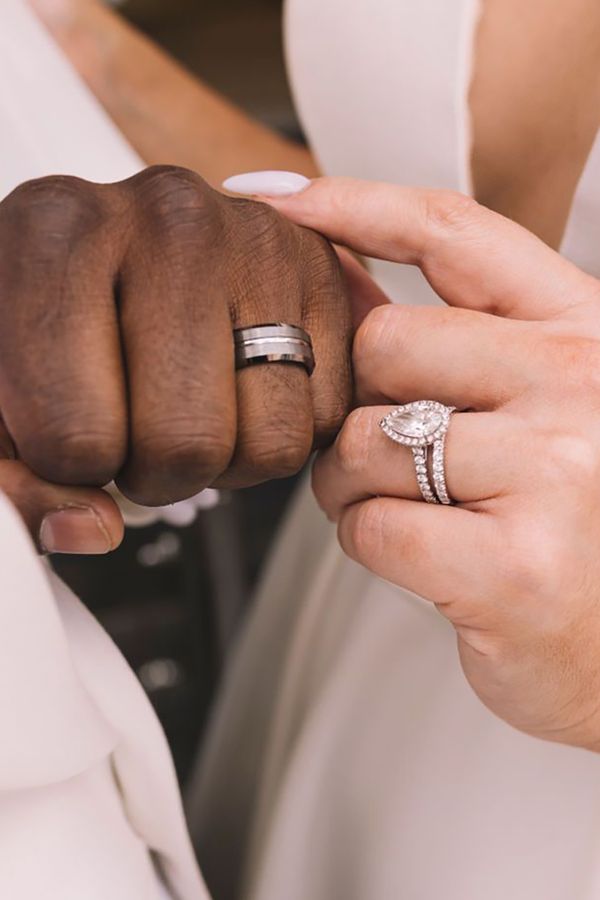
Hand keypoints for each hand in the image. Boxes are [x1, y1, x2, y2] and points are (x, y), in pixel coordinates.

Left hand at [0, 166, 352, 549]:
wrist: (109, 245)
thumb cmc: (46, 311)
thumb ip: (11, 480)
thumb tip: (90, 528)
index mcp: (54, 234)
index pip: (76, 435)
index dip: (70, 471)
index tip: (69, 438)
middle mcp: (167, 216)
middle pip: (185, 442)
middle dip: (154, 473)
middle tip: (135, 434)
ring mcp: (255, 237)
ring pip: (269, 441)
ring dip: (226, 460)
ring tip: (189, 412)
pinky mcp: (319, 269)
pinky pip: (326, 416)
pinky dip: (279, 430)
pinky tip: (236, 392)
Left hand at [258, 175, 599, 750]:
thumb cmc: (582, 530)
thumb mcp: (543, 406)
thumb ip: (452, 343)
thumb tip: (342, 276)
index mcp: (589, 330)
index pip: (453, 231)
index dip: (351, 203)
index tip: (275, 199)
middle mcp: (584, 382)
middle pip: (384, 343)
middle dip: (357, 404)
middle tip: (389, 453)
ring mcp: (558, 471)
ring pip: (363, 440)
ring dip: (359, 486)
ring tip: (421, 513)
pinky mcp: (517, 565)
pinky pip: (371, 526)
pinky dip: (373, 545)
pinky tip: (432, 563)